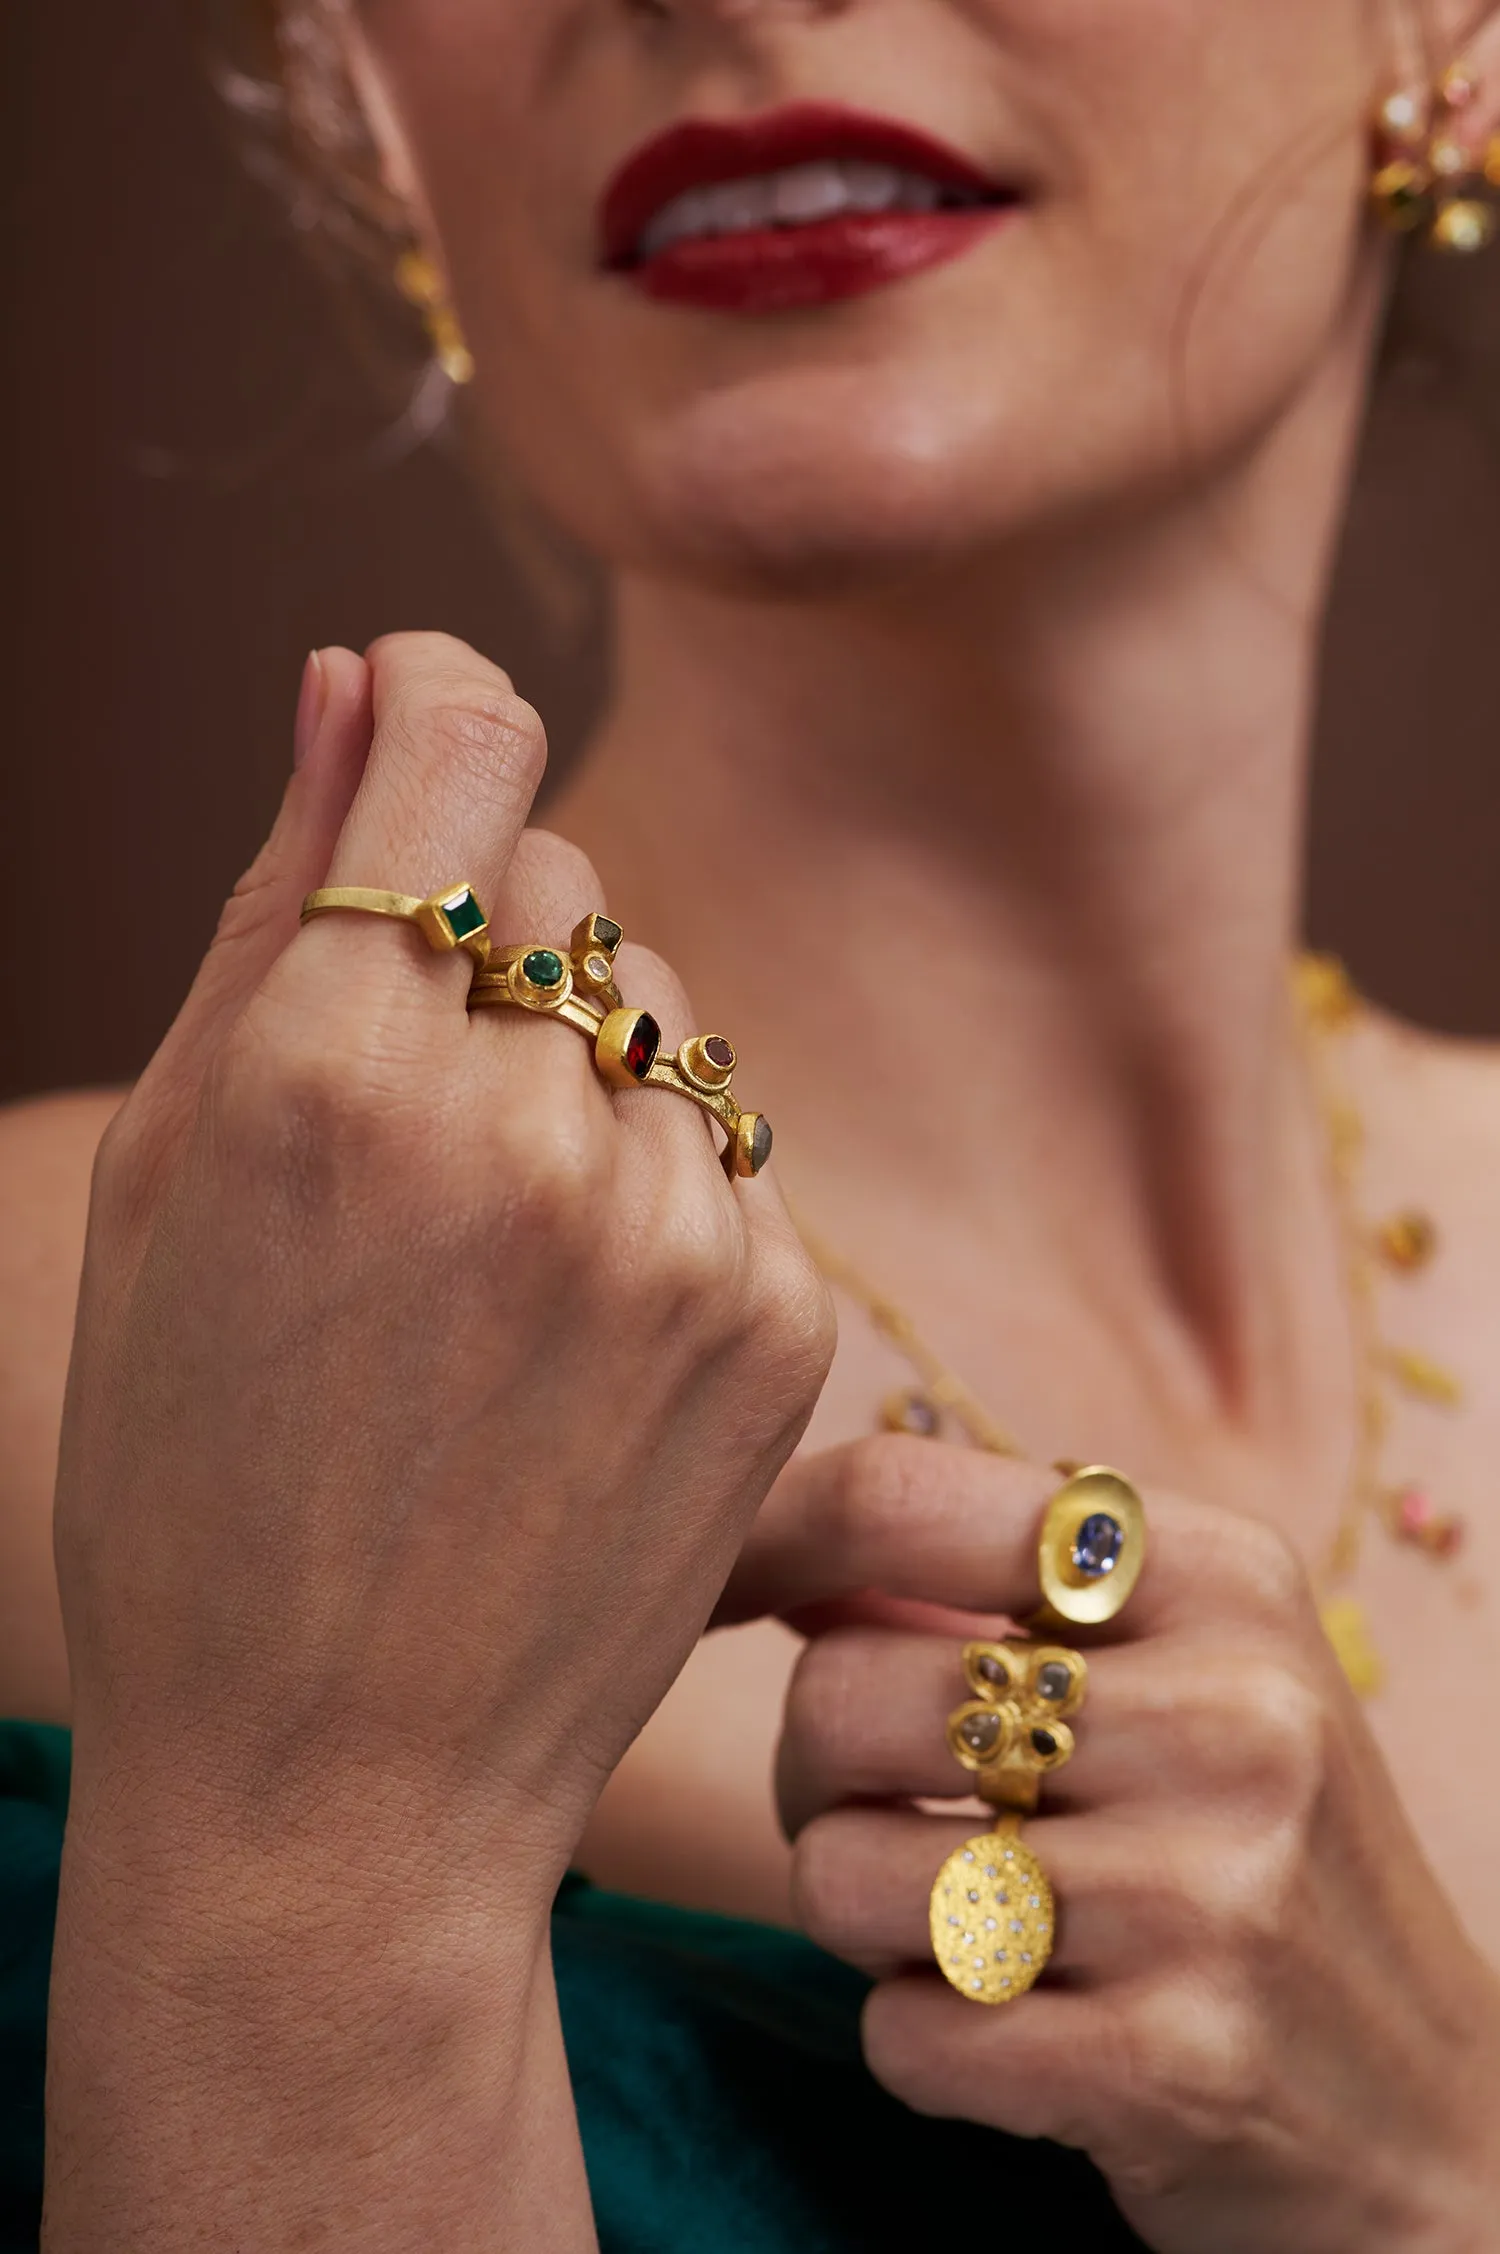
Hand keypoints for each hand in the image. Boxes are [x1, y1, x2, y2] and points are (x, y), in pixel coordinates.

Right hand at [55, 629, 830, 1933]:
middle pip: (563, 883)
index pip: (459, 749)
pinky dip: (658, 1195)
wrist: (341, 1778)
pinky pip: (726, 1149)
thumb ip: (272, 900)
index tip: (427, 722)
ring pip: (661, 1012)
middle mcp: (517, 1127)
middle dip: (488, 951)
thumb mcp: (170, 1178)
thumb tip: (351, 675)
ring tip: (489, 1261)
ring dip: (582, 1076)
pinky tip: (575, 1333)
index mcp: (326, 1072)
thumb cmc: (199, 1479)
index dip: (439, 712)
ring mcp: (670, 1228)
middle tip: (406, 1126)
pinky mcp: (773, 1316)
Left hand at [724, 1436, 1499, 2253]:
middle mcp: (1237, 1711)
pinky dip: (920, 2042)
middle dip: (814, 1776)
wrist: (1431, 2122)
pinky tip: (1022, 2035)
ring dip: (865, 1922)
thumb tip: (770, 1538)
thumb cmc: (1251, 1860)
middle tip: (901, 1818)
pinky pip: (901, 2033)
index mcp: (1222, 1575)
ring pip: (842, 1873)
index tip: (713, 1591)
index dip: (764, 1537)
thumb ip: (988, 1593)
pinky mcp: (1178, 2064)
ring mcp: (1215, 1892)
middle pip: (839, 1694)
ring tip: (970, 1926)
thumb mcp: (1179, 1673)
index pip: (905, 1495)